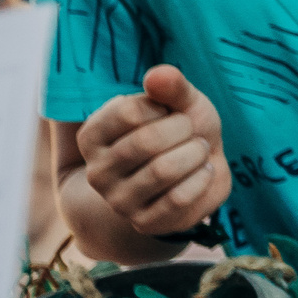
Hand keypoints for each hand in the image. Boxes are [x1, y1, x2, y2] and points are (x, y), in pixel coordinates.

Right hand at [78, 65, 229, 238]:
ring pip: (163, 170)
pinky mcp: (145, 222)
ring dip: (195, 154)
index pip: (127, 111)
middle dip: (183, 130)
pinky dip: (202, 178)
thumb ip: (171, 86)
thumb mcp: (180, 102)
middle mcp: (97, 171)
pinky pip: (179, 198)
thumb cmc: (183, 130)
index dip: (162, 107)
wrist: (202, 168)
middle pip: (146, 142)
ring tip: (198, 150)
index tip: (169, 112)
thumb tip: (158, 75)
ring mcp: (118, 201)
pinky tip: (204, 172)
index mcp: (93, 136)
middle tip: (191, 131)